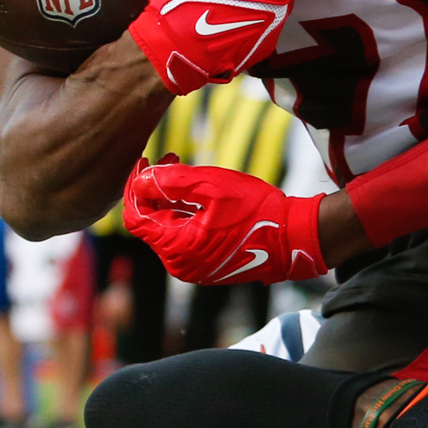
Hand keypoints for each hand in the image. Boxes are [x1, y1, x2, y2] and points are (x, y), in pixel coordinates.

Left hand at [123, 158, 326, 283]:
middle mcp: (180, 265)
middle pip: (149, 224)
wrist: (292, 237)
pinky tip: (192, 194)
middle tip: (167, 159)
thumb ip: (171, 182)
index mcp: (178, 248)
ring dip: (167, 201)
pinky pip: (182, 239)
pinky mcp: (204, 266)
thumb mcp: (212, 187)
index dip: (134, 188)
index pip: (136, 218)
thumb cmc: (257, 211)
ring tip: (180, 170)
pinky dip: (181, 215)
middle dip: (152, 191)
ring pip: (165, 230)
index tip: (144, 161)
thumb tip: (140, 180)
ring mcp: (192, 268)